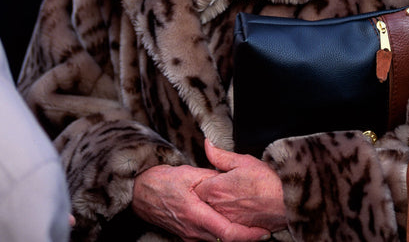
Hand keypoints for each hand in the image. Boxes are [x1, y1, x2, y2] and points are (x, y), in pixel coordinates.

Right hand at [132, 164, 269, 241]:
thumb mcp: (190, 173)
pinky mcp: (188, 235)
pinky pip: (210, 238)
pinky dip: (225, 234)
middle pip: (226, 241)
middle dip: (247, 237)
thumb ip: (212, 177)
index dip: (248, 236)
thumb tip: (230, 177)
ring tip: (255, 227)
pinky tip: (235, 225)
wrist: (142, 193)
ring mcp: (191, 236)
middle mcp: (194, 231)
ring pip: (219, 241)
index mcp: (197, 215)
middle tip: (266, 228)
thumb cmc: (164, 181)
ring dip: (236, 236)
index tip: (264, 232)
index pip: (227, 233)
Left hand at [194, 140, 286, 231]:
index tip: (213, 178)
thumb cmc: (267, 180)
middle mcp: (217, 207)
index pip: (197, 187)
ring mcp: (226, 221)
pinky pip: (225, 224)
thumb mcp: (243, 161)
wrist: (286, 203)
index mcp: (215, 189)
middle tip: (223, 188)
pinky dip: (228, 218)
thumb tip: (207, 144)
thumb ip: (220, 155)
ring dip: (217, 207)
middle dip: (208, 195)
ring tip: (233, 199)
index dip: (204, 181)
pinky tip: (239, 210)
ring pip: (213, 214)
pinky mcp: (236, 231)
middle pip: (203, 202)